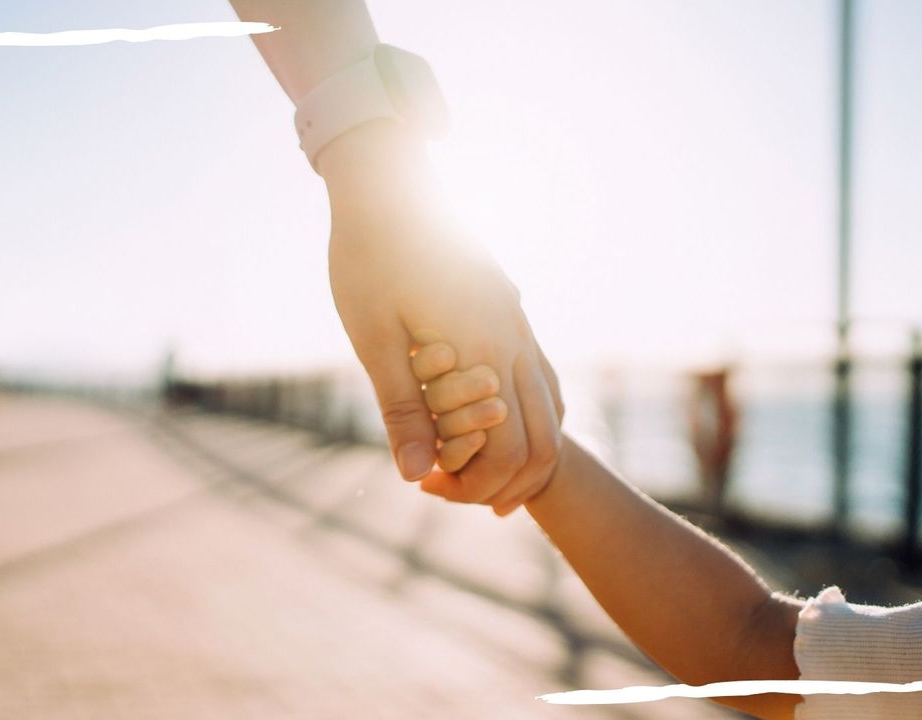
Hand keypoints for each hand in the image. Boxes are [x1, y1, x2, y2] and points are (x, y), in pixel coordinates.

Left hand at [322, 122, 563, 514]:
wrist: (388, 188)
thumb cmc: (369, 259)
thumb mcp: (374, 340)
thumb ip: (401, 409)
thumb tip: (413, 477)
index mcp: (483, 353)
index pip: (507, 452)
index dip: (473, 484)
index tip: (426, 483)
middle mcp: (515, 341)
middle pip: (543, 441)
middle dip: (502, 480)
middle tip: (449, 487)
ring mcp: (520, 325)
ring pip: (552, 411)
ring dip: (522, 452)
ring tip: (477, 472)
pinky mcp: (512, 312)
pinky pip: (543, 378)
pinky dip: (530, 416)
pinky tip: (498, 424)